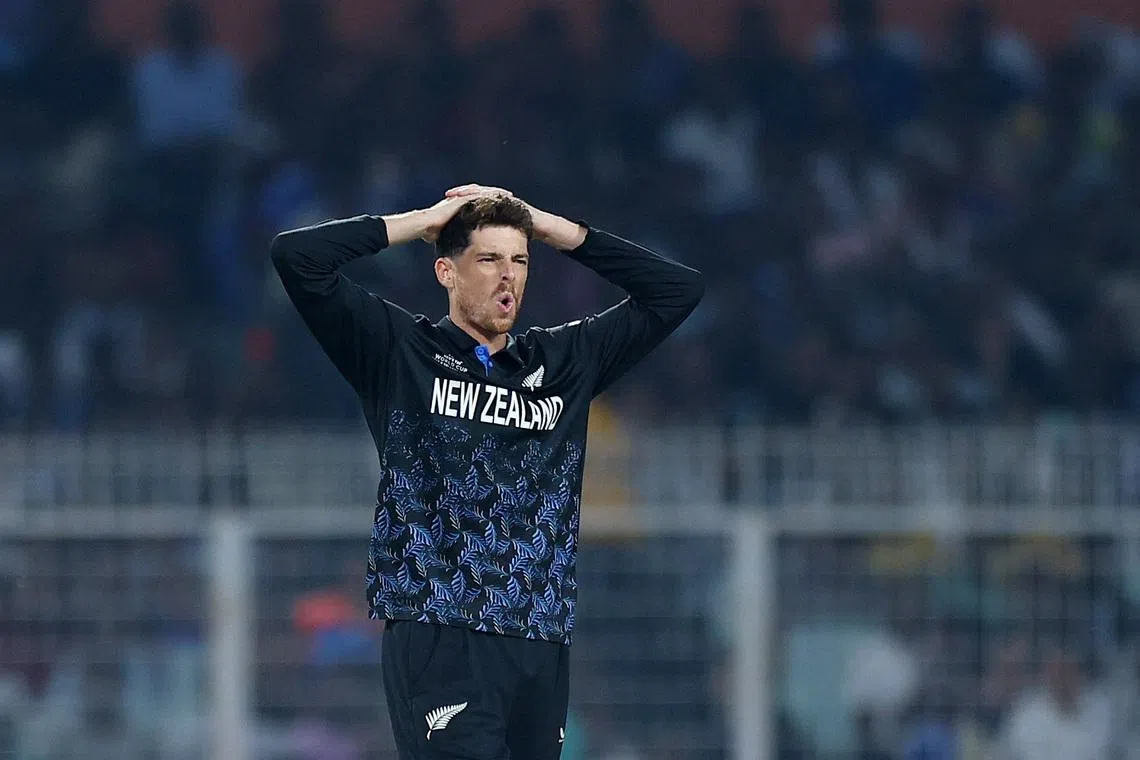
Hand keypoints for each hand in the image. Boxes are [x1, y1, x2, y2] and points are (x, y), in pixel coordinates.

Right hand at [382, 191, 498, 245]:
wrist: (423, 225)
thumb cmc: (431, 232)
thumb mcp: (449, 236)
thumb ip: (455, 238)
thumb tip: (458, 251)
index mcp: (462, 208)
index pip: (480, 204)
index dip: (493, 205)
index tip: (506, 208)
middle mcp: (462, 200)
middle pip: (484, 196)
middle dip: (498, 197)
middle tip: (512, 198)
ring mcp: (460, 198)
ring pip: (482, 193)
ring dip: (496, 193)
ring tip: (509, 195)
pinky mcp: (459, 199)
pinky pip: (477, 194)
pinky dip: (488, 195)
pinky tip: (499, 196)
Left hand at [444, 184, 585, 249]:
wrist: (542, 227)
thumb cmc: (524, 235)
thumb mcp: (502, 240)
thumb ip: (490, 243)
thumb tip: (475, 255)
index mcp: (490, 211)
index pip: (470, 205)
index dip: (457, 207)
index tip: (443, 210)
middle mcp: (495, 201)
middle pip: (473, 195)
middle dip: (460, 195)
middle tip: (445, 196)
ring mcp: (502, 197)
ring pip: (482, 191)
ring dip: (469, 191)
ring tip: (457, 193)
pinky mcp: (509, 197)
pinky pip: (494, 193)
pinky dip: (485, 193)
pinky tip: (476, 195)